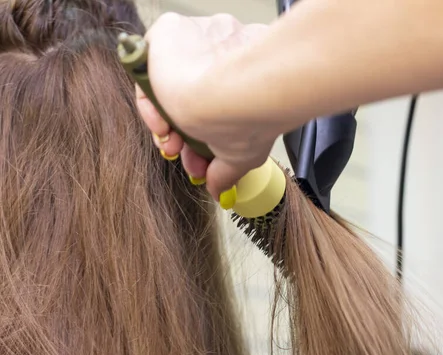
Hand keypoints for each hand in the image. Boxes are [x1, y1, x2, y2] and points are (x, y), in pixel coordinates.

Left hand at [136, 13, 279, 201]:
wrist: (237, 91)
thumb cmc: (251, 115)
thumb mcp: (242, 155)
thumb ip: (226, 171)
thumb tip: (221, 191)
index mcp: (242, 80)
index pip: (212, 110)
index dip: (202, 144)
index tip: (201, 166)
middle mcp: (220, 58)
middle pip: (187, 100)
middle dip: (183, 137)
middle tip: (187, 159)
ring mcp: (196, 43)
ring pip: (167, 87)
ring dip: (166, 124)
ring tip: (174, 145)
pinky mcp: (170, 33)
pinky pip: (149, 72)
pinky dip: (150, 105)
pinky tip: (163, 126)